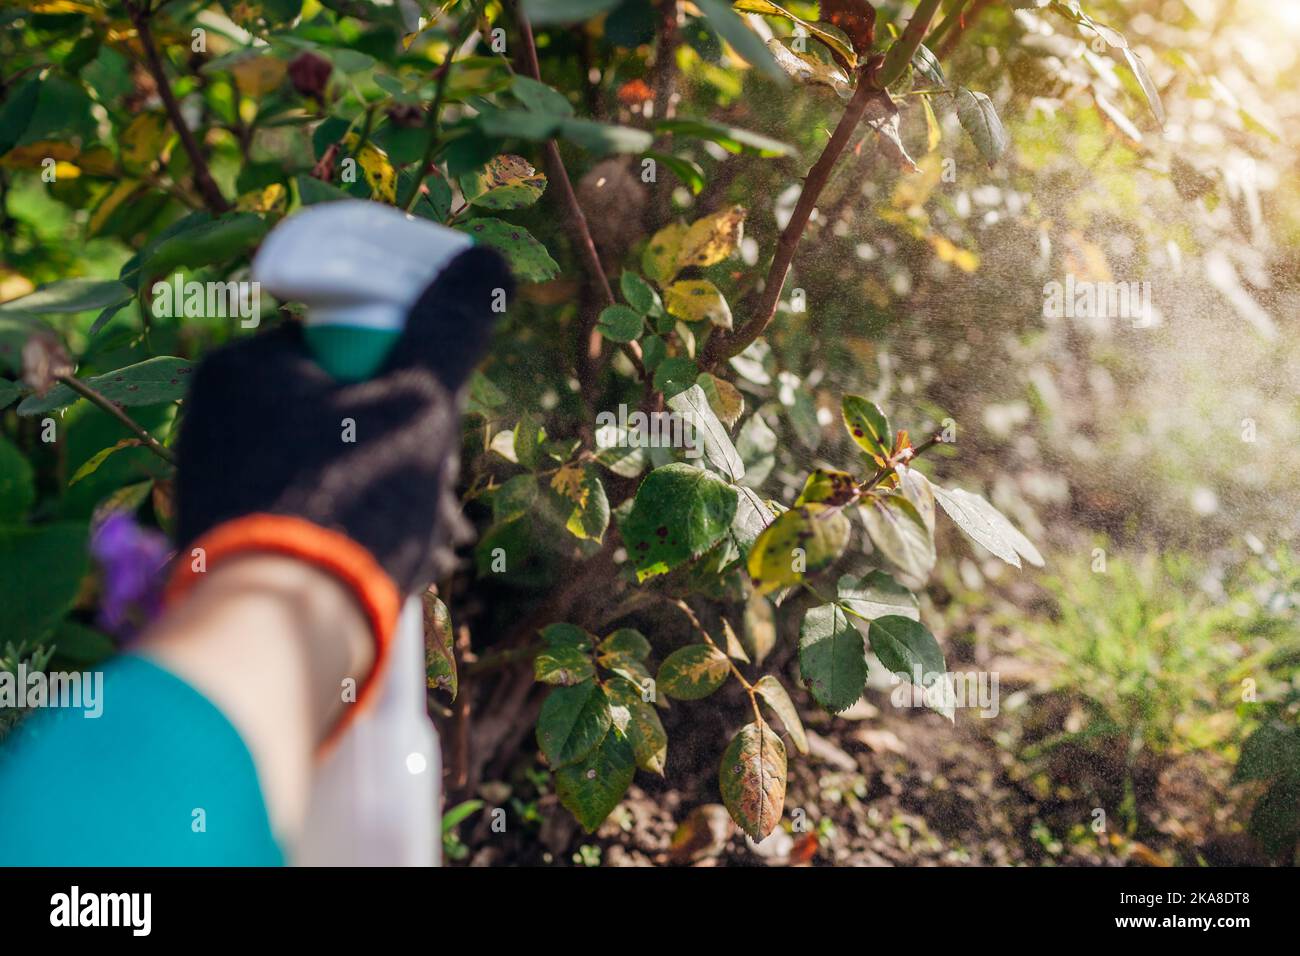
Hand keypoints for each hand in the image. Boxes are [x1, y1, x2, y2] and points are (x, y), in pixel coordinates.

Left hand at [170, 243, 511, 622]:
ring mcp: (217, 483)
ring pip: (335, 463)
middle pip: (346, 407)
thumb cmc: (350, 503)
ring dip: (391, 493)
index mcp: (246, 367)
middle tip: (437, 491)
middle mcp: (217, 418)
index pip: (350, 342)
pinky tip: (387, 559)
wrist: (280, 632)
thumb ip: (450, 328)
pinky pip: (311, 508)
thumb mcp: (418, 403)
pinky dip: (354, 527)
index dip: (408, 377)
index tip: (430, 419)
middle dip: (405, 448)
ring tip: (425, 539)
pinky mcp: (228, 539)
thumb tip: (488, 260)